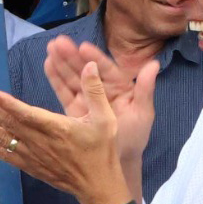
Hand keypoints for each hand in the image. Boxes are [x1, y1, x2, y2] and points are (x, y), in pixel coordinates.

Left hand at [0, 60, 131, 203]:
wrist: (98, 186)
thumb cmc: (102, 151)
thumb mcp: (105, 119)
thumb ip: (95, 91)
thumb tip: (90, 64)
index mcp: (59, 129)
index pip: (29, 115)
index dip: (9, 104)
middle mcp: (42, 143)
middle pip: (10, 126)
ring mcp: (35, 156)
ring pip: (5, 140)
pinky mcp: (32, 167)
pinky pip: (8, 157)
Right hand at [41, 41, 156, 168]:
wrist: (119, 161)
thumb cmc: (134, 137)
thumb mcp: (142, 113)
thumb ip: (145, 89)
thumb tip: (154, 63)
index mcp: (120, 86)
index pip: (106, 69)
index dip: (94, 58)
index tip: (83, 46)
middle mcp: (101, 89)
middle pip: (86, 69)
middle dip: (72, 56)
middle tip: (59, 42)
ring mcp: (87, 98)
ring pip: (73, 77)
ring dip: (61, 62)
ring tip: (51, 47)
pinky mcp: (74, 108)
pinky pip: (64, 91)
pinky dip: (56, 78)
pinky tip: (48, 63)